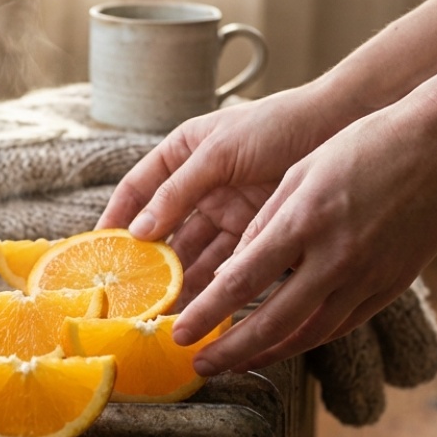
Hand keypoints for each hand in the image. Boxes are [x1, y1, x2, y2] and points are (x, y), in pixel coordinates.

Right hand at [97, 85, 341, 305]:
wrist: (340, 127)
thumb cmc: (276, 125)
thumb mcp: (219, 151)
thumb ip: (178, 190)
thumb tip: (137, 232)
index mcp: (181, 155)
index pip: (136, 190)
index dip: (115, 219)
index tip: (96, 250)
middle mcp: (198, 187)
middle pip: (163, 232)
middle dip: (146, 264)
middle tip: (129, 295)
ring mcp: (226, 211)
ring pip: (193, 254)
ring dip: (177, 282)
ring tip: (161, 312)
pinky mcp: (254, 232)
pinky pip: (226, 264)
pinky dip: (212, 286)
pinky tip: (200, 307)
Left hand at [172, 93, 436, 374]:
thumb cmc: (366, 146)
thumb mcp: (302, 172)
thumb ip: (265, 223)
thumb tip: (232, 272)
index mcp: (305, 221)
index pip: (242, 281)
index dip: (207, 312)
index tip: (180, 332)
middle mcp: (336, 257)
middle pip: (272, 323)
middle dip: (230, 352)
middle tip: (200, 365)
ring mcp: (368, 276)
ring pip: (308, 335)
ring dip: (267, 355)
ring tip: (236, 363)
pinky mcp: (391, 285)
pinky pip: (341, 325)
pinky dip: (307, 340)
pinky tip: (284, 344)